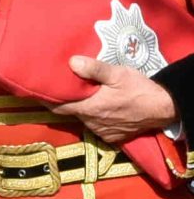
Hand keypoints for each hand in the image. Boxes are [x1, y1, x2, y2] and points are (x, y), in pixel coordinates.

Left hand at [53, 59, 177, 143]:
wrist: (163, 109)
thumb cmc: (139, 89)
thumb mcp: (117, 74)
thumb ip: (94, 69)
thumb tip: (71, 62)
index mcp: (89, 108)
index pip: (58, 107)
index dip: (45, 100)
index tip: (35, 91)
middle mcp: (92, 123)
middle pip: (69, 112)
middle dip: (62, 102)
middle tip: (55, 88)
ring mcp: (102, 132)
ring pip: (83, 119)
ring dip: (79, 109)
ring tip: (77, 95)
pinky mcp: (112, 137)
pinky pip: (96, 126)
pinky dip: (93, 118)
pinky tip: (97, 107)